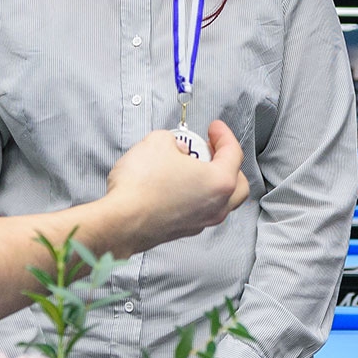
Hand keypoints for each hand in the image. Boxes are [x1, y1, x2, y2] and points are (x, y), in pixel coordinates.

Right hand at [99, 121, 249, 253]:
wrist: (120, 222)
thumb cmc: (141, 186)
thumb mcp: (157, 142)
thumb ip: (175, 141)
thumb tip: (176, 149)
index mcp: (220, 182)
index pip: (234, 153)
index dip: (223, 134)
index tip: (214, 127)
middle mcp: (217, 206)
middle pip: (237, 183)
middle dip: (226, 162)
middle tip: (209, 148)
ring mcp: (201, 222)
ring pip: (220, 200)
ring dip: (210, 181)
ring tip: (190, 165)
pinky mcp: (183, 230)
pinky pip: (199, 210)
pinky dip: (195, 195)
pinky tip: (177, 184)